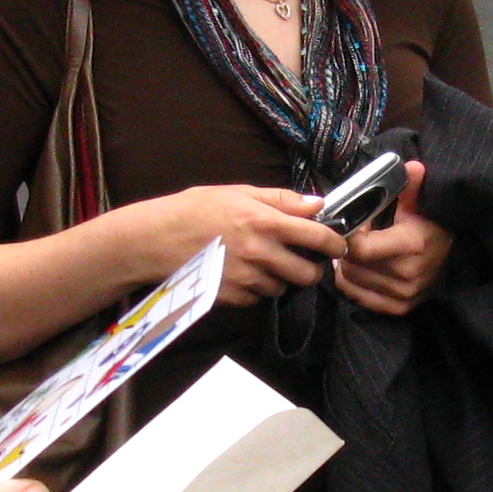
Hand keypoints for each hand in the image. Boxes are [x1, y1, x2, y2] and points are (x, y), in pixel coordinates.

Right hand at [147, 185, 345, 304]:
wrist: (154, 240)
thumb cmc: (194, 210)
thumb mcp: (238, 193)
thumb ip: (280, 199)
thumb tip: (316, 203)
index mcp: (266, 222)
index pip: (318, 238)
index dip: (335, 243)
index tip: (337, 245)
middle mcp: (261, 253)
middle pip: (308, 274)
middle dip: (310, 269)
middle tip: (301, 259)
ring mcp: (247, 279)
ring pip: (283, 288)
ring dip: (281, 279)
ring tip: (262, 263)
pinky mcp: (233, 298)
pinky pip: (258, 298)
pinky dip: (256, 289)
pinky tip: (241, 272)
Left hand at [334, 161, 453, 315]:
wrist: (452, 254)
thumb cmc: (430, 225)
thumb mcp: (421, 204)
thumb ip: (411, 186)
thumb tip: (412, 167)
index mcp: (411, 246)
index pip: (361, 249)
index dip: (349, 234)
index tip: (353, 222)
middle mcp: (407, 275)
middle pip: (352, 264)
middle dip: (345, 247)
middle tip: (349, 234)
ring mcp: (404, 294)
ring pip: (351, 280)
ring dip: (345, 264)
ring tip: (351, 250)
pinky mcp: (400, 307)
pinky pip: (359, 297)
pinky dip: (350, 282)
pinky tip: (356, 267)